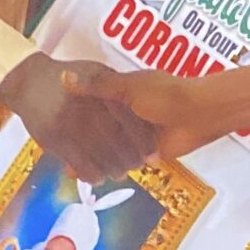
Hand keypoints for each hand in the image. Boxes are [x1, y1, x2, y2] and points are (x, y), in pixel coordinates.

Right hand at [0, 52, 156, 184]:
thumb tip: (142, 113)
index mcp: (101, 88)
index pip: (130, 118)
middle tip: (138, 166)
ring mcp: (69, 121)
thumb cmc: (67, 77)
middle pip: (117, 138)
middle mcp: (86, 104)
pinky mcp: (53, 137)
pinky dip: (91, 173)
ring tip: (119, 173)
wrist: (28, 81)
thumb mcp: (95, 72)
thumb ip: (117, 89)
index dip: (143, 138)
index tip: (152, 152)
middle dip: (131, 156)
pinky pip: (78, 162)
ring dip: (113, 168)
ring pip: (99, 152)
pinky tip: (97, 177)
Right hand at [63, 60, 249, 161]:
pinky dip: (102, 165)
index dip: (71, 104)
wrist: (200, 115)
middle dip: (76, 133)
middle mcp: (129, 113)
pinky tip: (82, 171)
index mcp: (124, 93)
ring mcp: (136, 133)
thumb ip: (97, 87)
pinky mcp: (145, 151)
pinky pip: (119, 159)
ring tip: (62, 159)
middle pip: (96, 126)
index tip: (49, 105)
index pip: (91, 100)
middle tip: (51, 136)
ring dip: (88, 153)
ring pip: (106, 144)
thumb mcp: (128, 87)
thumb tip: (63, 78)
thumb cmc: (165, 95)